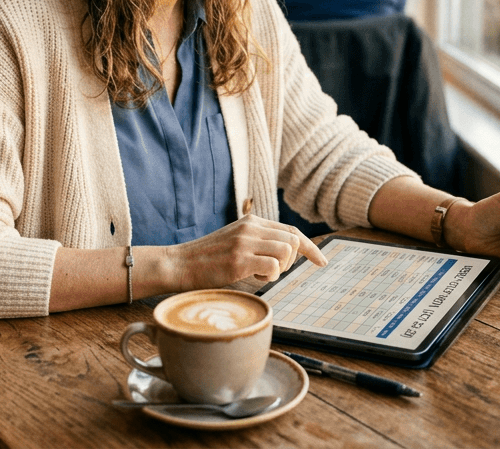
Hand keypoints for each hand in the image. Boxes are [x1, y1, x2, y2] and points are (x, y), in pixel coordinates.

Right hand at [163, 215, 328, 289]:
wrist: (178, 264)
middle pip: (294, 240)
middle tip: (270, 271)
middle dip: (291, 261)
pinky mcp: (238, 259)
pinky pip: (273, 266)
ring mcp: (244, 242)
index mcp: (252, 222)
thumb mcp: (235, 242)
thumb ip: (258, 242)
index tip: (321, 262)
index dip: (310, 247)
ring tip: (258, 273)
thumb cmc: (207, 260)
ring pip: (287, 251)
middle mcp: (250, 227)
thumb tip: (286, 254)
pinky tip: (254, 277)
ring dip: (280, 268)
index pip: (292, 231)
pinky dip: (270, 275)